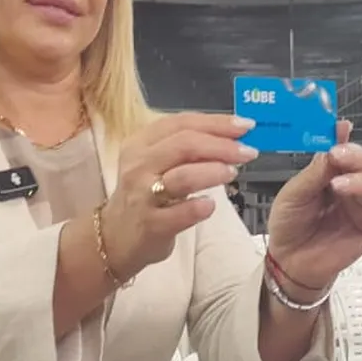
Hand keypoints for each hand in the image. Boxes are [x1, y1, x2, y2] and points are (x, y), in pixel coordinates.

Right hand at [101, 113, 258, 278]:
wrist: (114, 238)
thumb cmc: (143, 196)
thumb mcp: (154, 164)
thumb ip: (185, 149)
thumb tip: (231, 137)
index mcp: (140, 143)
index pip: (181, 123)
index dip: (216, 122)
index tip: (245, 126)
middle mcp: (138, 165)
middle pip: (184, 144)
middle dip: (221, 145)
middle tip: (247, 152)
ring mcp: (142, 195)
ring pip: (183, 176)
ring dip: (213, 171)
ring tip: (233, 173)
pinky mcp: (150, 224)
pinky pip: (179, 214)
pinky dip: (199, 207)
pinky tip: (210, 206)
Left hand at [266, 121, 361, 292]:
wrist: (291, 261)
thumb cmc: (289, 224)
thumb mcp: (294, 194)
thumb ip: (316, 171)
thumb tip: (331, 144)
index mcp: (326, 172)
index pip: (337, 148)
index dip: (340, 135)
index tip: (339, 126)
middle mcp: (346, 183)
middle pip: (359, 160)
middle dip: (352, 155)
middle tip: (339, 156)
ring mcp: (361, 203)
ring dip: (360, 180)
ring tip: (340, 187)